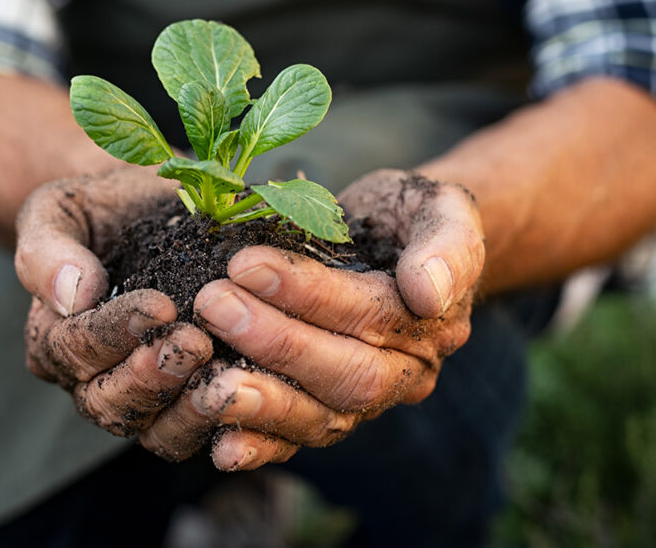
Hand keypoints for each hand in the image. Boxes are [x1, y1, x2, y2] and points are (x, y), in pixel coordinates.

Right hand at [14, 169, 213, 435]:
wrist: (149, 212)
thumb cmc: (101, 209)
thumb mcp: (61, 210)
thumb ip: (49, 249)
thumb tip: (72, 294)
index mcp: (53, 336)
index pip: (74, 347)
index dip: (115, 332)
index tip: (159, 305)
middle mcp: (89, 379)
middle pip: (108, 401)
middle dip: (152, 376)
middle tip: (195, 343)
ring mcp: (139, 399)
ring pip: (153, 430)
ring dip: (187, 409)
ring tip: (222, 375)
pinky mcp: (185, 406)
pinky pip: (196, 433)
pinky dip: (221, 422)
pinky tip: (250, 395)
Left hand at [136, 171, 483, 469]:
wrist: (399, 240)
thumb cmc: (411, 216)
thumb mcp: (441, 207)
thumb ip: (448, 244)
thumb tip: (429, 294)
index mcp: (436, 322)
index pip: (371, 314)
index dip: (307, 293)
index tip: (246, 263)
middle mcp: (408, 372)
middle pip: (346, 374)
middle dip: (276, 343)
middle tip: (213, 304)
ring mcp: (368, 400)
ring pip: (323, 416)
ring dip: (264, 402)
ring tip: (208, 382)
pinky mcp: (331, 411)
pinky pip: (300, 440)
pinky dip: (262, 446)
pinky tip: (222, 448)